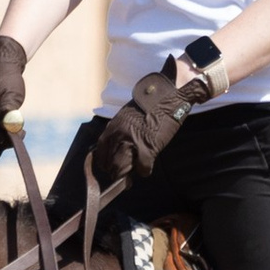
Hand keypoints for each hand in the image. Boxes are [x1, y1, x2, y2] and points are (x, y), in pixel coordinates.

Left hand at [91, 59, 197, 190]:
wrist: (168, 95)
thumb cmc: (150, 104)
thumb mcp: (128, 115)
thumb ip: (121, 129)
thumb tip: (117, 145)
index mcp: (113, 126)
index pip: (100, 150)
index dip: (105, 161)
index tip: (109, 166)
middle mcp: (119, 134)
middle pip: (109, 163)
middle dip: (115, 171)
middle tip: (122, 175)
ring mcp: (133, 141)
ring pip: (122, 168)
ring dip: (128, 173)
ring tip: (133, 172)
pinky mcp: (148, 147)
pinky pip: (142, 168)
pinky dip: (144, 171)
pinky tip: (146, 168)